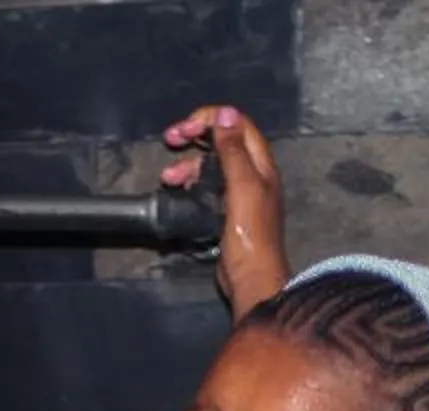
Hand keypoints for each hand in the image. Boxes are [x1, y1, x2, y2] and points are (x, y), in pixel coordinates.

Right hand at [162, 104, 289, 318]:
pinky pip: (205, 188)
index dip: (212, 119)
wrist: (251, 279)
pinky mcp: (225, 212)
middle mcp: (252, 174)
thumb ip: (233, 151)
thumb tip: (226, 113)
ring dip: (187, 165)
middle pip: (222, 141)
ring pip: (210, 165)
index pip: (238, 124)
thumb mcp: (242, 187)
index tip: (186, 128)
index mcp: (261, 164)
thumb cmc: (249, 235)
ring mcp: (239, 194)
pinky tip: (175, 191)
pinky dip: (189, 184)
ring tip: (167, 178)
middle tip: (170, 138)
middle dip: (195, 136)